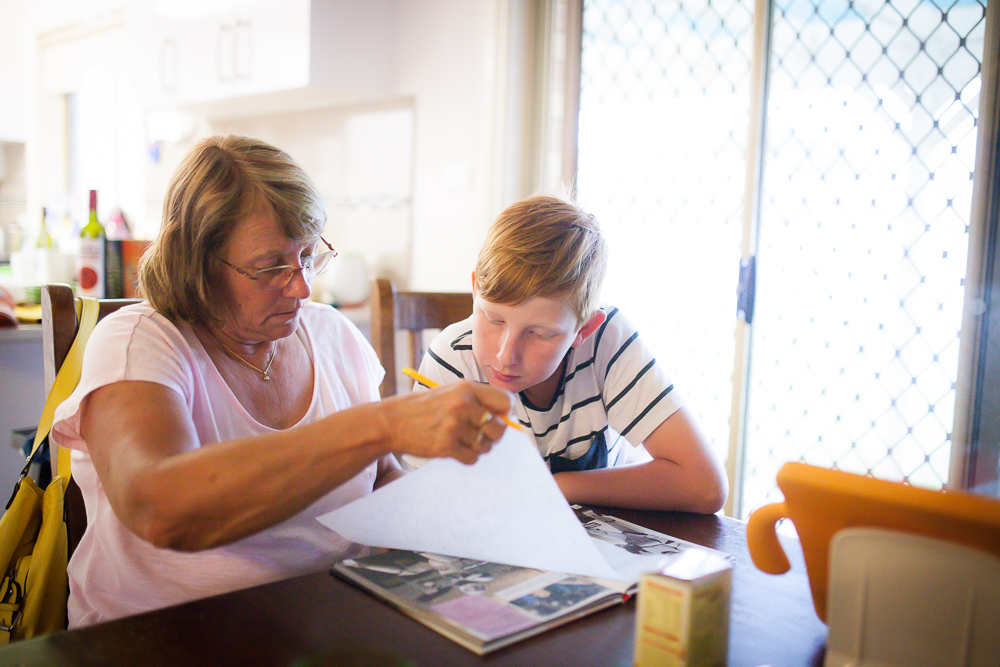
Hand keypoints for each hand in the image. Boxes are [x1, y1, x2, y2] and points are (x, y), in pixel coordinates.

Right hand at [381, 381, 512, 464]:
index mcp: (466, 389)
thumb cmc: (424, 408)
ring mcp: (454, 427)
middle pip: (500, 428)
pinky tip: (455, 449)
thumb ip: (477, 401)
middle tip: (480, 434)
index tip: (499, 418)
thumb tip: (507, 419)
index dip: (506, 413)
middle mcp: (463, 406)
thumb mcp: (450, 393)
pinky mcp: (446, 446)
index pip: (505, 402)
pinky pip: (472, 458)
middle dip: (494, 435)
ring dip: (479, 447)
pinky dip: (468, 457)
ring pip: (486, 446)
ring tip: (463, 440)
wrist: (392, 421)